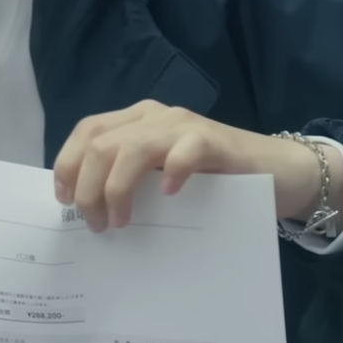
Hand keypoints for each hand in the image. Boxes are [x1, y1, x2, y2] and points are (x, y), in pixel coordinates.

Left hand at [52, 100, 342, 231]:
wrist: (279, 172)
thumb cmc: (214, 180)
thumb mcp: (161, 180)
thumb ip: (131, 182)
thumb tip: (87, 213)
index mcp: (135, 123)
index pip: (87, 132)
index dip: (68, 164)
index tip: (63, 201)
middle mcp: (154, 117)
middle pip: (101, 143)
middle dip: (89, 187)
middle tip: (95, 225)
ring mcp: (183, 126)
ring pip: (132, 146)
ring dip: (118, 187)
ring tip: (121, 221)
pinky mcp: (214, 140)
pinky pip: (185, 149)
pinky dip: (171, 171)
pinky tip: (169, 194)